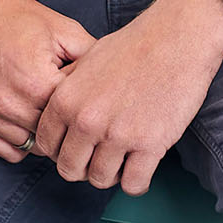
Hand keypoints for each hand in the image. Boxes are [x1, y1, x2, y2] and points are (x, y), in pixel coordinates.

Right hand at [0, 0, 94, 161]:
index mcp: (38, 84)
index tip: (88, 102)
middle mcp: (11, 105)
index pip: (74, 117)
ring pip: (31, 148)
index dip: (85, 108)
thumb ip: (91, 56)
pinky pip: (6, 151)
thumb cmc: (15, 18)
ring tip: (49, 116)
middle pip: (54, 136)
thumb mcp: (62, 29)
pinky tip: (28, 123)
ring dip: (43, 137)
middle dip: (66, 127)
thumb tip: (114, 79)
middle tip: (73, 115)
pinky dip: (20, 143)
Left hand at [34, 0, 222, 193]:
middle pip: (70, 170)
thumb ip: (67, 89)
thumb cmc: (135, 45)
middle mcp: (86, 121)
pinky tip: (142, 165)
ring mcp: (118, 135)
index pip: (45, 146)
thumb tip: (56, 113)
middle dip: (83, 167)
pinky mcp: (149, 145)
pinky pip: (133, 185)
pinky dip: (137, 181)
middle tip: (100, 156)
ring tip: (124, 158)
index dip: (60, 150)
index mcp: (66, 100)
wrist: (176, 38)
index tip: (77, 147)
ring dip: (112, 174)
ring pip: (100, 180)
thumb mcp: (86, 60)